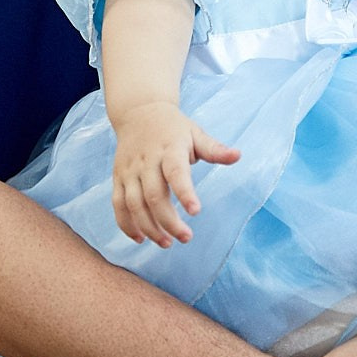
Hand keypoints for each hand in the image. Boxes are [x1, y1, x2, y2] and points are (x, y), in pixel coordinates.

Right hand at [111, 102, 239, 245]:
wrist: (138, 113)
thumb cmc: (173, 128)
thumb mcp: (195, 133)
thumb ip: (215, 149)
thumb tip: (238, 155)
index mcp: (169, 148)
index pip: (175, 172)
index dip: (184, 192)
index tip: (195, 212)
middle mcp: (146, 160)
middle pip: (154, 195)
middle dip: (168, 221)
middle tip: (186, 238)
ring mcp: (129, 170)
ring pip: (134, 204)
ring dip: (149, 227)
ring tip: (166, 243)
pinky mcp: (118, 178)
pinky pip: (118, 205)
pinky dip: (126, 224)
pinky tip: (141, 238)